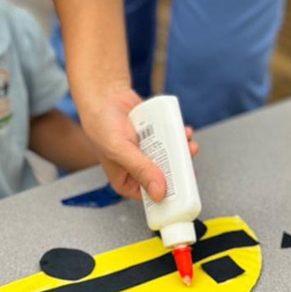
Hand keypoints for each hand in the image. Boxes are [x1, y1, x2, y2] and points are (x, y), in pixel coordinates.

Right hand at [77, 85, 198, 201]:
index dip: (169, 195)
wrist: (105, 95)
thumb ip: (141, 170)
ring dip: (183, 151)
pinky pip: (172, 139)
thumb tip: (159, 192)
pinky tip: (183, 132)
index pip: (151, 196)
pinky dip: (179, 136)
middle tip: (188, 162)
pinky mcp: (156, 137)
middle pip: (166, 176)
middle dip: (180, 169)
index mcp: (127, 181)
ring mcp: (149, 152)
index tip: (184, 189)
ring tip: (188, 144)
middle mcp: (139, 168)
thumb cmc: (101, 125)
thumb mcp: (120, 151)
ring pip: (171, 157)